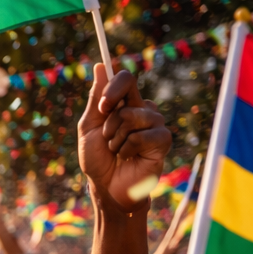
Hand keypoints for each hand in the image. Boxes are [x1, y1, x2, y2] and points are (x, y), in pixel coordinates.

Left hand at [78, 64, 171, 212]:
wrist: (107, 187)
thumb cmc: (97, 158)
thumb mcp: (89, 127)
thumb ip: (96, 99)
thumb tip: (100, 66)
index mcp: (123, 103)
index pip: (125, 78)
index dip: (113, 87)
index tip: (102, 106)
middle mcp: (141, 109)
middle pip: (129, 93)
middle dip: (109, 121)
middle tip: (108, 140)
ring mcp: (154, 124)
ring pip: (134, 116)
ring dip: (117, 138)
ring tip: (118, 151)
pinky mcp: (163, 140)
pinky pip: (144, 135)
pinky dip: (128, 148)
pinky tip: (129, 157)